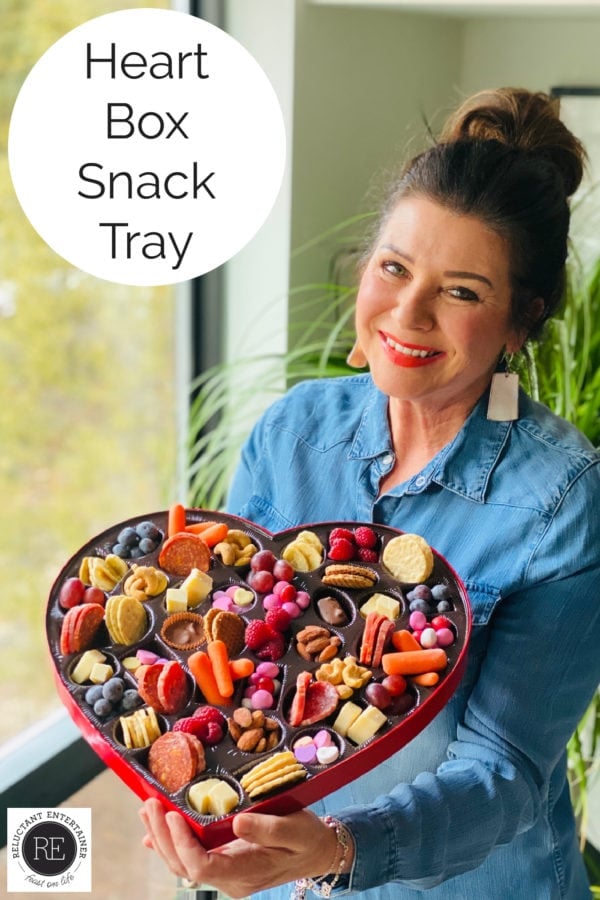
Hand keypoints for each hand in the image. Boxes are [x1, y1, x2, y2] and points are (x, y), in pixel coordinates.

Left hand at [140, 798, 341, 898]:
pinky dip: (171, 843)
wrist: (317, 853)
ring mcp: (225, 874)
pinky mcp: (224, 863)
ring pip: (183, 863)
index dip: (183, 843)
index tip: (173, 815)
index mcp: (245, 873)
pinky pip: (191, 858)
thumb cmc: (307, 840)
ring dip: (162, 838)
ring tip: (147, 810)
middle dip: (163, 836)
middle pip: (185, 865)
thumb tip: (236, 822)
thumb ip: (268, 828)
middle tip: (150, 804)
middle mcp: (230, 879)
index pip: (202, 865)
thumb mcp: (295, 829)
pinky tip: (155, 833)